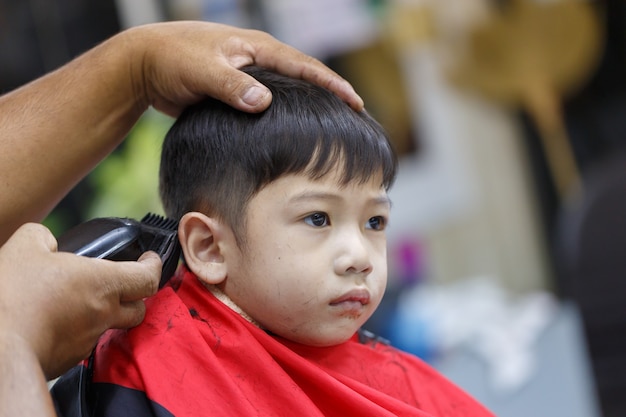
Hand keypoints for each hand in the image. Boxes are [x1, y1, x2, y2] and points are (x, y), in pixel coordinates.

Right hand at [0, 223, 160, 378]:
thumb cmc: (13, 297)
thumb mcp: (25, 248)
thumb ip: (43, 237)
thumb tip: (48, 242)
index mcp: (103, 284)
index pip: (148, 277)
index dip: (153, 266)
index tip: (149, 259)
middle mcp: (103, 314)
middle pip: (139, 309)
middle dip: (138, 296)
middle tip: (125, 285)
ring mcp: (88, 340)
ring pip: (109, 326)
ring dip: (104, 315)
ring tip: (81, 302)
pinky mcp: (69, 359)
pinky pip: (83, 343)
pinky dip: (77, 331)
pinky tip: (56, 322)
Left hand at [123, 21, 363, 115]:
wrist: (145, 63)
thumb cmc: (172, 58)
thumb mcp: (202, 71)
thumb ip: (232, 85)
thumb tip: (263, 102)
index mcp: (257, 47)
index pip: (304, 66)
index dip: (332, 84)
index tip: (356, 102)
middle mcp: (258, 58)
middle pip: (304, 77)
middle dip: (330, 94)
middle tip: (355, 116)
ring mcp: (249, 74)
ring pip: (288, 92)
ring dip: (310, 105)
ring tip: (332, 125)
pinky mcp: (237, 90)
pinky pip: (268, 103)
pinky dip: (285, 114)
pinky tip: (292, 130)